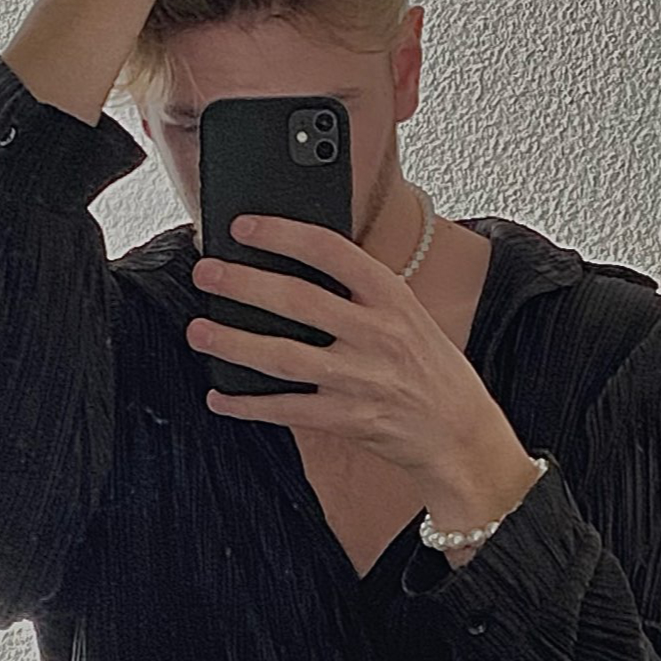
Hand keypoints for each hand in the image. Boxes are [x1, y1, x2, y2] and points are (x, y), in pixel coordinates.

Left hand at [188, 214, 506, 478]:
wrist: (461, 435)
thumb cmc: (431, 371)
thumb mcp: (409, 317)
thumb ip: (362, 294)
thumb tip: (298, 267)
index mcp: (393, 298)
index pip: (332, 251)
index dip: (283, 234)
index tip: (245, 226)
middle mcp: (377, 335)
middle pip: (298, 300)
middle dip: (244, 284)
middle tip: (206, 272)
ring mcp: (361, 379)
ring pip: (284, 357)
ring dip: (234, 343)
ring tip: (199, 330)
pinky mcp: (348, 419)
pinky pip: (287, 410)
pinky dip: (248, 405)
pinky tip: (220, 396)